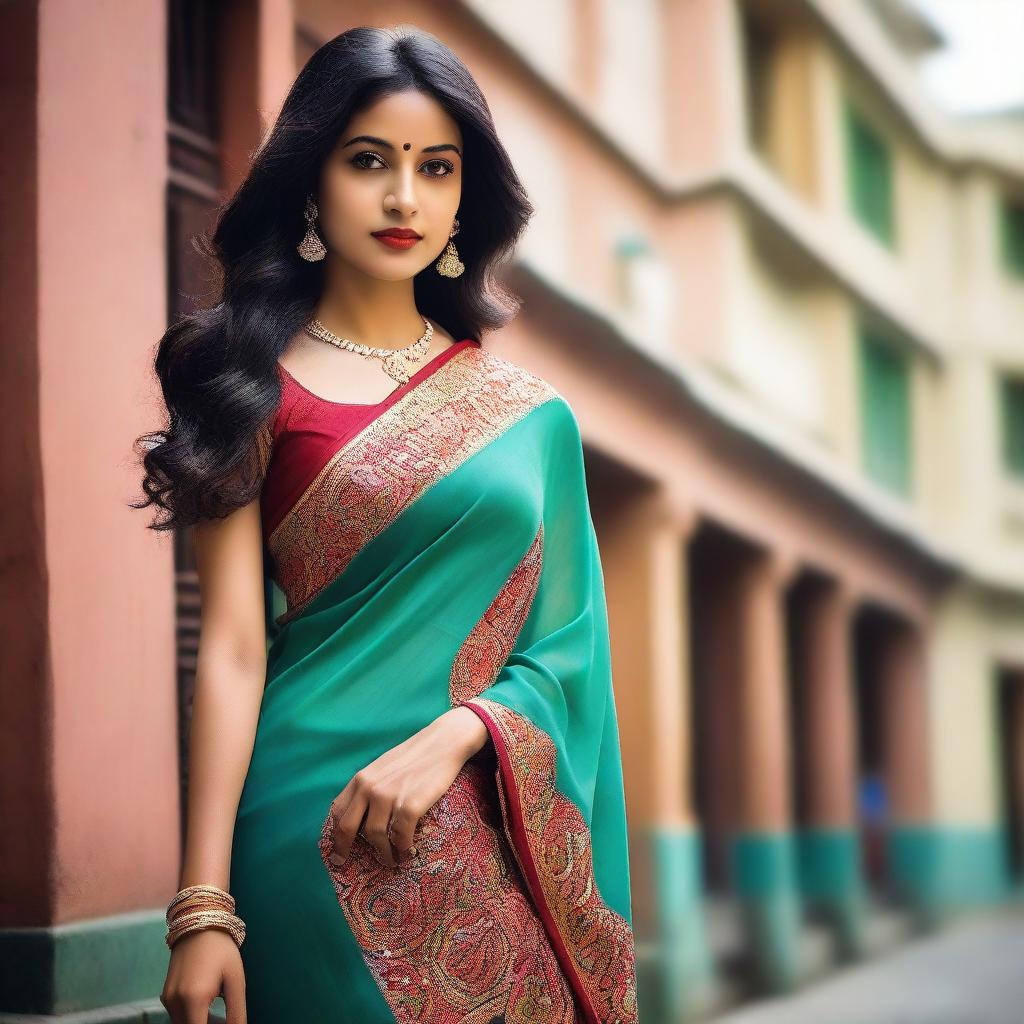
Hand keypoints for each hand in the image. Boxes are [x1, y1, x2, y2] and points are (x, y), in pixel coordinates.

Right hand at [161, 928, 246, 1023]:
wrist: (199, 922)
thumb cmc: (221, 949)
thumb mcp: (235, 979)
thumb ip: (237, 1011)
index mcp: (194, 998)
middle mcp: (175, 1002)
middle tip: (225, 1021)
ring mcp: (168, 999)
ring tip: (219, 1015)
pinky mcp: (165, 995)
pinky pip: (178, 1016)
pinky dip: (192, 1018)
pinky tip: (209, 1007)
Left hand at [327, 706, 488, 868]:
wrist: (443, 742)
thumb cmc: (415, 756)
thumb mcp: (383, 767)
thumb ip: (370, 786)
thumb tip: (361, 815)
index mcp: (362, 778)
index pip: (337, 811)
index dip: (335, 835)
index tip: (338, 853)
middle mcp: (370, 787)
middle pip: (348, 827)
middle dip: (346, 850)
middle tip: (349, 864)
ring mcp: (389, 795)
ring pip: (374, 836)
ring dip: (382, 854)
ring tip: (390, 860)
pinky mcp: (411, 804)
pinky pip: (400, 835)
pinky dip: (403, 847)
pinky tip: (408, 850)